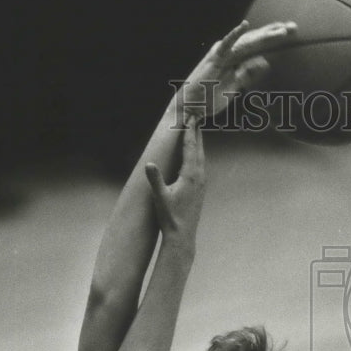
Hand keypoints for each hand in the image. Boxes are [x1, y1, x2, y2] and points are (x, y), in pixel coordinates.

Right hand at [145, 115, 204, 245]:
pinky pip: (201, 166)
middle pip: (199, 148)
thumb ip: (155, 179)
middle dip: (196, 132)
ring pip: (202, 157)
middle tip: (196, 115)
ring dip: (199, 143)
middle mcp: (199, 177)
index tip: (190, 116)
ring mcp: (202, 183)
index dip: (189, 131)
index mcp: (190, 175)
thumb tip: (149, 164)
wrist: (182, 235)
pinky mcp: (200, 189)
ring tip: (196, 131)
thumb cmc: (170, 217)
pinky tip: (195, 156)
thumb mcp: (160, 197)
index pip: (190, 147)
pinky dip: (198, 155)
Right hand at [179, 19, 296, 116]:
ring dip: (264, 35)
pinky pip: (226, 45)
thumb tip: (265, 63)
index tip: (292, 33)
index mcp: (237, 58)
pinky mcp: (214, 59)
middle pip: (257, 40)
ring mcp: (223, 55)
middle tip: (294, 27)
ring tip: (281, 32)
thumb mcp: (235, 87)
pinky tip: (244, 26)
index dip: (274, 38)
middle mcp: (231, 52)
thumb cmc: (210, 97)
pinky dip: (234, 35)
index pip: (259, 45)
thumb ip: (248, 74)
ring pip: (247, 42)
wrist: (191, 106)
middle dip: (275, 33)